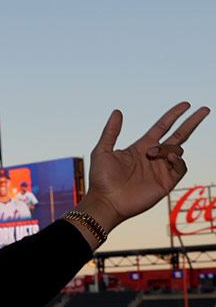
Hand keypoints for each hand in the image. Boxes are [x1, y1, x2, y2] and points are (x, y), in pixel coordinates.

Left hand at [79, 102, 208, 234]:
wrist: (106, 202)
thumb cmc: (101, 179)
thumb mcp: (102, 151)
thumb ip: (111, 132)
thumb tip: (117, 111)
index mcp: (141, 147)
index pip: (163, 126)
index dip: (174, 115)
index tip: (186, 104)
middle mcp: (154, 156)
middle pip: (179, 135)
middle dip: (192, 122)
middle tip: (205, 109)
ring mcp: (162, 169)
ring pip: (178, 150)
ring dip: (168, 148)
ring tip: (152, 153)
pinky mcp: (166, 182)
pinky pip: (181, 167)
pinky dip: (179, 160)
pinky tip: (169, 158)